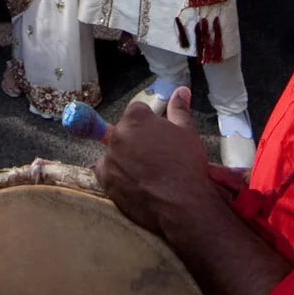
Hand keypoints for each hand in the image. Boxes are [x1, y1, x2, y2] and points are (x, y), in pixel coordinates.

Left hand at [96, 87, 218, 237]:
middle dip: (137, 140)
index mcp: (136, 118)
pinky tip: (133, 181)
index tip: (160, 139)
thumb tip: (181, 90)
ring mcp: (109, 157)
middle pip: (125, 131)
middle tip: (156, 157)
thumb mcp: (188, 132)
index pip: (137, 112)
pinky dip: (116, 174)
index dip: (150, 124)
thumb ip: (179, 109)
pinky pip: (105, 171)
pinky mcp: (105, 179)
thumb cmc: (187, 165)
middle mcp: (118, 134)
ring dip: (126, 158)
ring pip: (116, 151)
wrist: (181, 204)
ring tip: (147, 173)